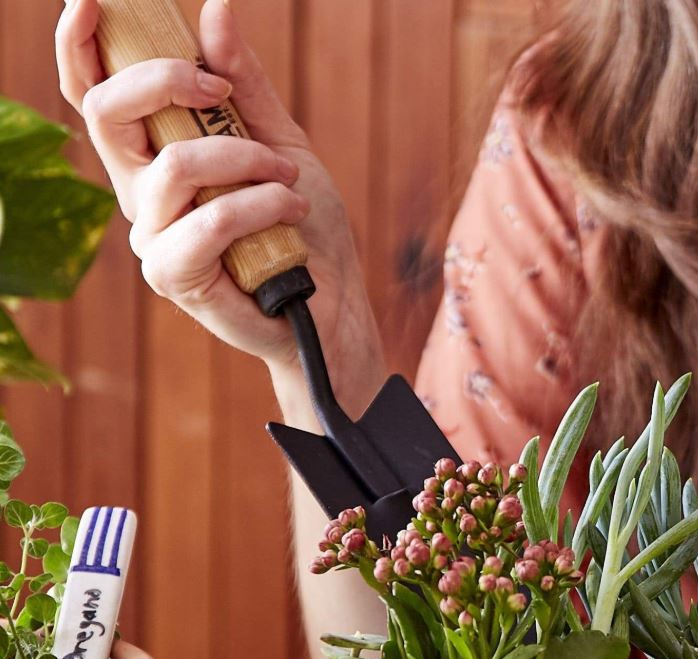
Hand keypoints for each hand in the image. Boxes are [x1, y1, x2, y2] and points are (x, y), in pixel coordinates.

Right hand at [56, 0, 382, 396]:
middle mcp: (140, 192)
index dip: (80, 43)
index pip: (92, 91)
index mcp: (151, 154)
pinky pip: (209, 220)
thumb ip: (246, 85)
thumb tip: (214, 10)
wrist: (334, 306)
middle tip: (219, 88)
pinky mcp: (174, 275)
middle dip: (163, 78)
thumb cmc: (304, 228)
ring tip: (289, 179)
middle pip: (107, 111)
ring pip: (174, 165)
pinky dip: (260, 205)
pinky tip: (291, 211)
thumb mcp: (281, 143)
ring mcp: (152, 236)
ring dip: (246, 160)